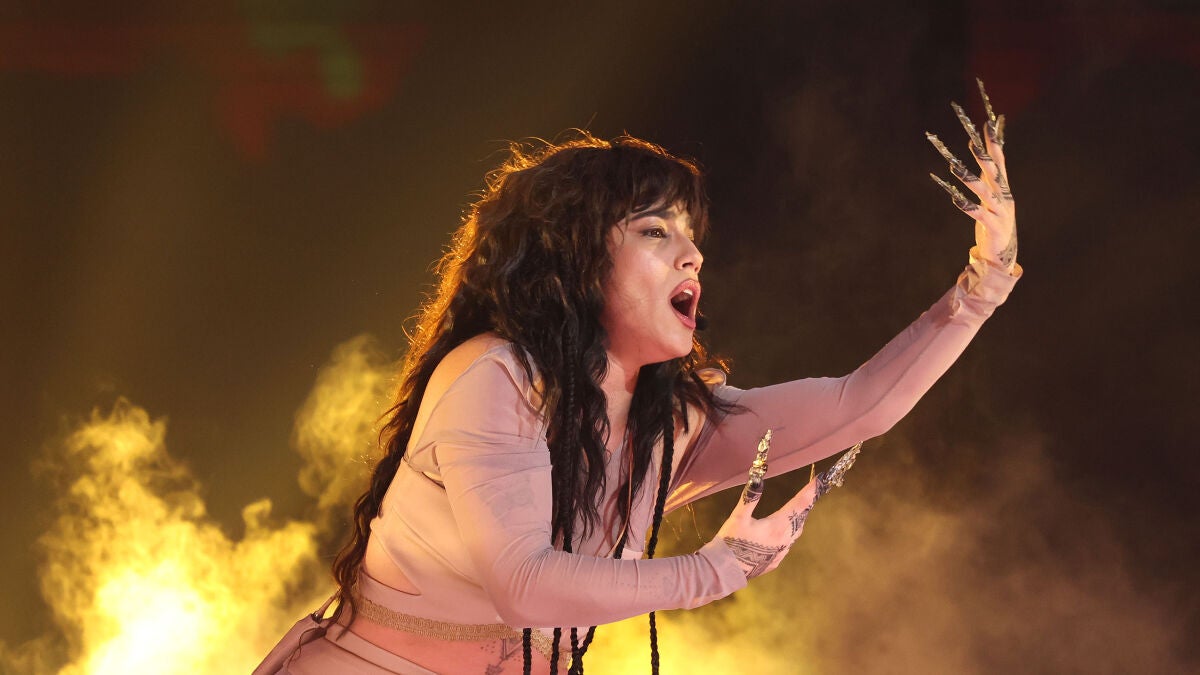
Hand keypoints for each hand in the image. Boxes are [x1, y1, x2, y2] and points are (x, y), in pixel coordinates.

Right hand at [714, 465, 819, 579]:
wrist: (725, 571)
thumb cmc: (731, 542)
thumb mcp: (738, 517)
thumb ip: (750, 498)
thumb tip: (758, 479)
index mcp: (778, 526)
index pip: (800, 504)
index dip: (811, 491)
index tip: (821, 479)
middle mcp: (784, 540)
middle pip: (801, 517)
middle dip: (806, 503)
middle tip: (811, 491)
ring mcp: (781, 553)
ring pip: (796, 532)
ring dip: (798, 518)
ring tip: (800, 508)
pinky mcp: (775, 562)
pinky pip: (787, 544)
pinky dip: (789, 533)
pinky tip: (782, 532)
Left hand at [927, 78, 1017, 270]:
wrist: (1003, 251)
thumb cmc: (993, 217)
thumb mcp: (989, 189)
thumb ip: (985, 165)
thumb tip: (977, 138)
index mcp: (1001, 183)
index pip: (997, 154)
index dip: (992, 137)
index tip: (986, 119)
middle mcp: (1002, 193)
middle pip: (991, 167)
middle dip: (980, 150)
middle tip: (971, 134)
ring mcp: (998, 209)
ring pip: (981, 189)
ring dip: (966, 177)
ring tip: (952, 165)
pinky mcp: (991, 225)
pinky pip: (976, 213)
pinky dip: (965, 205)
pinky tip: (954, 199)